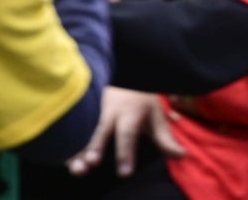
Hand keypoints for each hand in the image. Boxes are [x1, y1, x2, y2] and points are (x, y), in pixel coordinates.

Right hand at [68, 87, 185, 177]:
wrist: (123, 73)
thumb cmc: (139, 101)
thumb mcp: (156, 116)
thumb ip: (165, 139)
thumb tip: (182, 156)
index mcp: (129, 113)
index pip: (127, 134)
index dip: (125, 153)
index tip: (125, 174)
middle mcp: (109, 112)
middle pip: (101, 130)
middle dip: (95, 146)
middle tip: (91, 164)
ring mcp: (92, 112)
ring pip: (81, 132)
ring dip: (76, 150)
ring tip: (75, 167)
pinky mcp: (79, 115)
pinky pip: (70, 131)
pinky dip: (66, 147)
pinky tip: (65, 161)